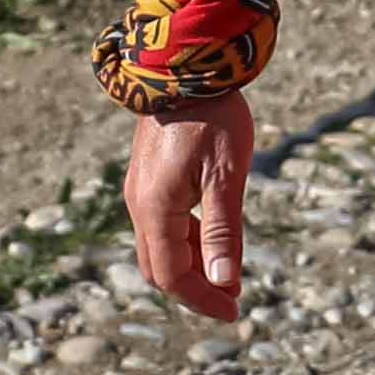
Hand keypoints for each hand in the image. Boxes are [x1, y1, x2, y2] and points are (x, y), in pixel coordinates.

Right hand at [126, 105, 251, 319]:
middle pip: (159, 269)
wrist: (184, 64)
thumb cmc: (213, 117)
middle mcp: (139, 204)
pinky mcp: (148, 177)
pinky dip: (186, 240)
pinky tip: (215, 235)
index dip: (203, 300)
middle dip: (194, 289)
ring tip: (230, 271)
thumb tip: (225, 283)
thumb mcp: (227, 177)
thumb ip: (223, 232)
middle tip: (233, 297)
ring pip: (159, 247)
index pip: (172, 276)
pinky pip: (161, 224)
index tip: (235, 311)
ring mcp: (140, 190)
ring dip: (192, 265)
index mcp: (156, 209)